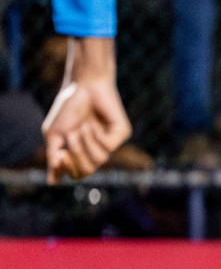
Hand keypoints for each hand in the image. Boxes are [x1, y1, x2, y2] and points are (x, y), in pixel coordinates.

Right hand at [42, 38, 131, 183]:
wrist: (83, 86)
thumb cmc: (67, 108)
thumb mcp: (54, 135)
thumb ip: (53, 158)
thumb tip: (52, 182)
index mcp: (81, 151)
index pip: (77, 174)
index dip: (68, 170)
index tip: (59, 156)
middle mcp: (96, 149)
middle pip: (88, 171)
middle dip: (76, 157)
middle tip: (70, 138)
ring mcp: (110, 142)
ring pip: (99, 161)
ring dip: (84, 145)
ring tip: (80, 128)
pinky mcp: (122, 134)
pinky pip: (108, 147)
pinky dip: (95, 137)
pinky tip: (92, 125)